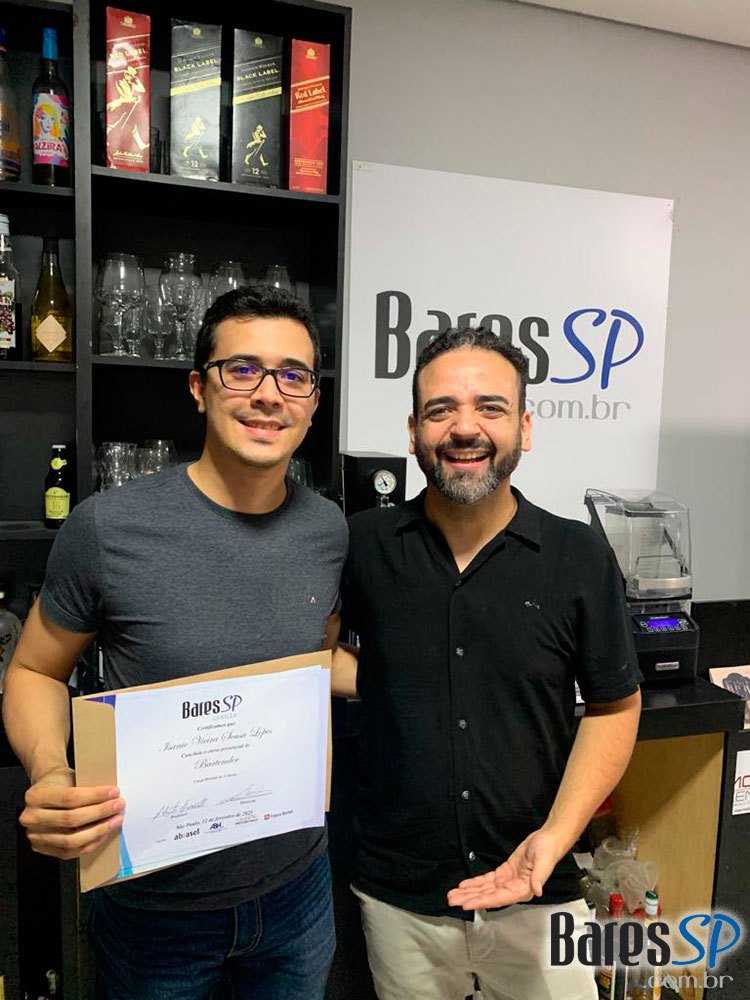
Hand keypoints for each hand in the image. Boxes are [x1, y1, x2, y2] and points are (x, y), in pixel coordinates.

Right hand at [20, 766, 124, 859]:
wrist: (45, 791)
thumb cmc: (60, 783)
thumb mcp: (69, 777)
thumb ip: (86, 787)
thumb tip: (112, 796)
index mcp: (35, 796)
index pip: (70, 798)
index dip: (95, 796)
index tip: (114, 792)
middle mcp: (31, 817)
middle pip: (71, 819)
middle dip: (100, 813)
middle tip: (118, 806)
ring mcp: (34, 836)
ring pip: (71, 840)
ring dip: (98, 831)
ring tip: (115, 820)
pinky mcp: (41, 848)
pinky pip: (69, 852)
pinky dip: (90, 844)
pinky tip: (103, 834)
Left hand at [446, 828, 564, 909]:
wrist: (548, 840)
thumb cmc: (547, 850)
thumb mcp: (543, 861)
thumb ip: (539, 877)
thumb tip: (537, 890)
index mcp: (522, 890)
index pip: (498, 899)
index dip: (481, 902)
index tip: (467, 904)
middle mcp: (513, 889)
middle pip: (487, 896)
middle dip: (469, 898)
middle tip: (452, 901)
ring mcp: (508, 882)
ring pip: (485, 889)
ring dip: (469, 892)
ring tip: (452, 895)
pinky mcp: (504, 873)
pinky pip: (487, 880)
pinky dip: (475, 883)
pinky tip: (464, 885)